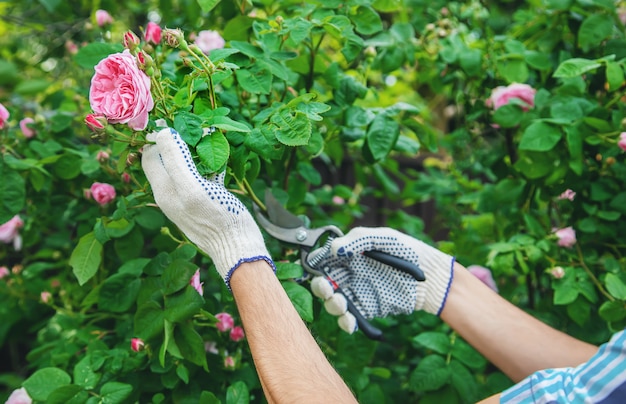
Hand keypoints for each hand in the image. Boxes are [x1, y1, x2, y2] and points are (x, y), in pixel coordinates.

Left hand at [141, 128, 273, 285]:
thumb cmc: (216, 218)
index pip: (149, 155)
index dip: (159, 138)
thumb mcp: (193, 187)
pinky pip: (203, 176)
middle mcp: (171, 193)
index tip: (179, 125)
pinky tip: (222, 157)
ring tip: (211, 137)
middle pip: (166, 159)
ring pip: (185, 166)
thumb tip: (162, 132)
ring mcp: (188, 197)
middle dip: (178, 141)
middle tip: (197, 129)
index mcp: (163, 190)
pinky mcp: (205, 200)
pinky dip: (210, 163)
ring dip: (195, 150)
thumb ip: (176, 160)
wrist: (238, 247)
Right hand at [309, 227, 453, 332]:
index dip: (316, 264)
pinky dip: (347, 323)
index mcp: (349, 254)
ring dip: (332, 305)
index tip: (316, 267)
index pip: (324, 259)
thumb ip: (358, 240)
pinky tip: (350, 322)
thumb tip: (333, 249)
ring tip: (340, 304)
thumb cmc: (408, 250)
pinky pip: (351, 318)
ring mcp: (357, 292)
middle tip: (327, 288)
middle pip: (324, 283)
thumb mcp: (384, 238)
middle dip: (321, 288)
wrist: (431, 277)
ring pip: (334, 302)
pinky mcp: (367, 309)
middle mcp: (349, 273)